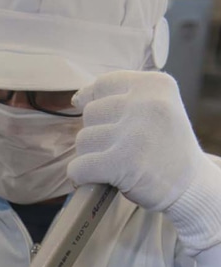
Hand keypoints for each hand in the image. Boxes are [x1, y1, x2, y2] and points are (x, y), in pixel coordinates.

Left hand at [69, 71, 203, 212]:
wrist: (188, 183)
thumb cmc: (164, 147)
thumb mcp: (155, 108)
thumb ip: (121, 98)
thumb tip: (77, 98)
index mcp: (155, 85)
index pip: (103, 84)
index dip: (93, 102)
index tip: (102, 120)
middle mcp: (145, 103)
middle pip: (90, 114)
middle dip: (96, 134)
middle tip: (117, 148)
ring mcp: (134, 133)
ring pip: (82, 140)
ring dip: (90, 156)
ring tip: (113, 164)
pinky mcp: (121, 162)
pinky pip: (78, 167)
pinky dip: (80, 177)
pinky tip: (95, 179)